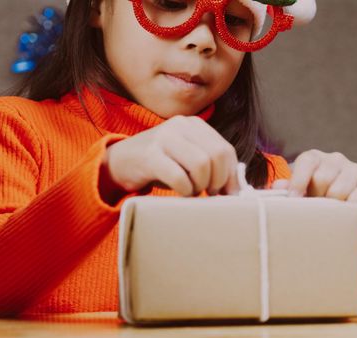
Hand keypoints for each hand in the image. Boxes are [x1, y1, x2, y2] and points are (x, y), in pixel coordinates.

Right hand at [102, 115, 240, 196]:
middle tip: (208, 194)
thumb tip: (236, 189)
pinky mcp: (149, 155)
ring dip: (200, 186)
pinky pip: (178, 176)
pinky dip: (184, 190)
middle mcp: (180, 125)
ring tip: (192, 192)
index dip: (231, 176)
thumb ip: (211, 165)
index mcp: (194, 125)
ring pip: (201, 165)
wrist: (119, 162)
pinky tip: (180, 193)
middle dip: (217, 181)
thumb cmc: (159, 164)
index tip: (228, 193)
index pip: (226, 150)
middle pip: (216, 156)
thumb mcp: (187, 159)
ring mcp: (164, 138)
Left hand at [272, 149, 356, 227]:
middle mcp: (335, 160)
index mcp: (314, 158)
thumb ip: (287, 189)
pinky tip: (346, 214)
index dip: (299, 180)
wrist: (339, 210)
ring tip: (328, 213)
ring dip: (332, 206)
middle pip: (323, 178)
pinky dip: (352, 208)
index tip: (293, 198)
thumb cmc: (311, 198)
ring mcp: (354, 171)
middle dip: (316, 197)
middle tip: (313, 209)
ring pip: (340, 190)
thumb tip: (277, 186)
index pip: (307, 162)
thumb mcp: (297, 193)